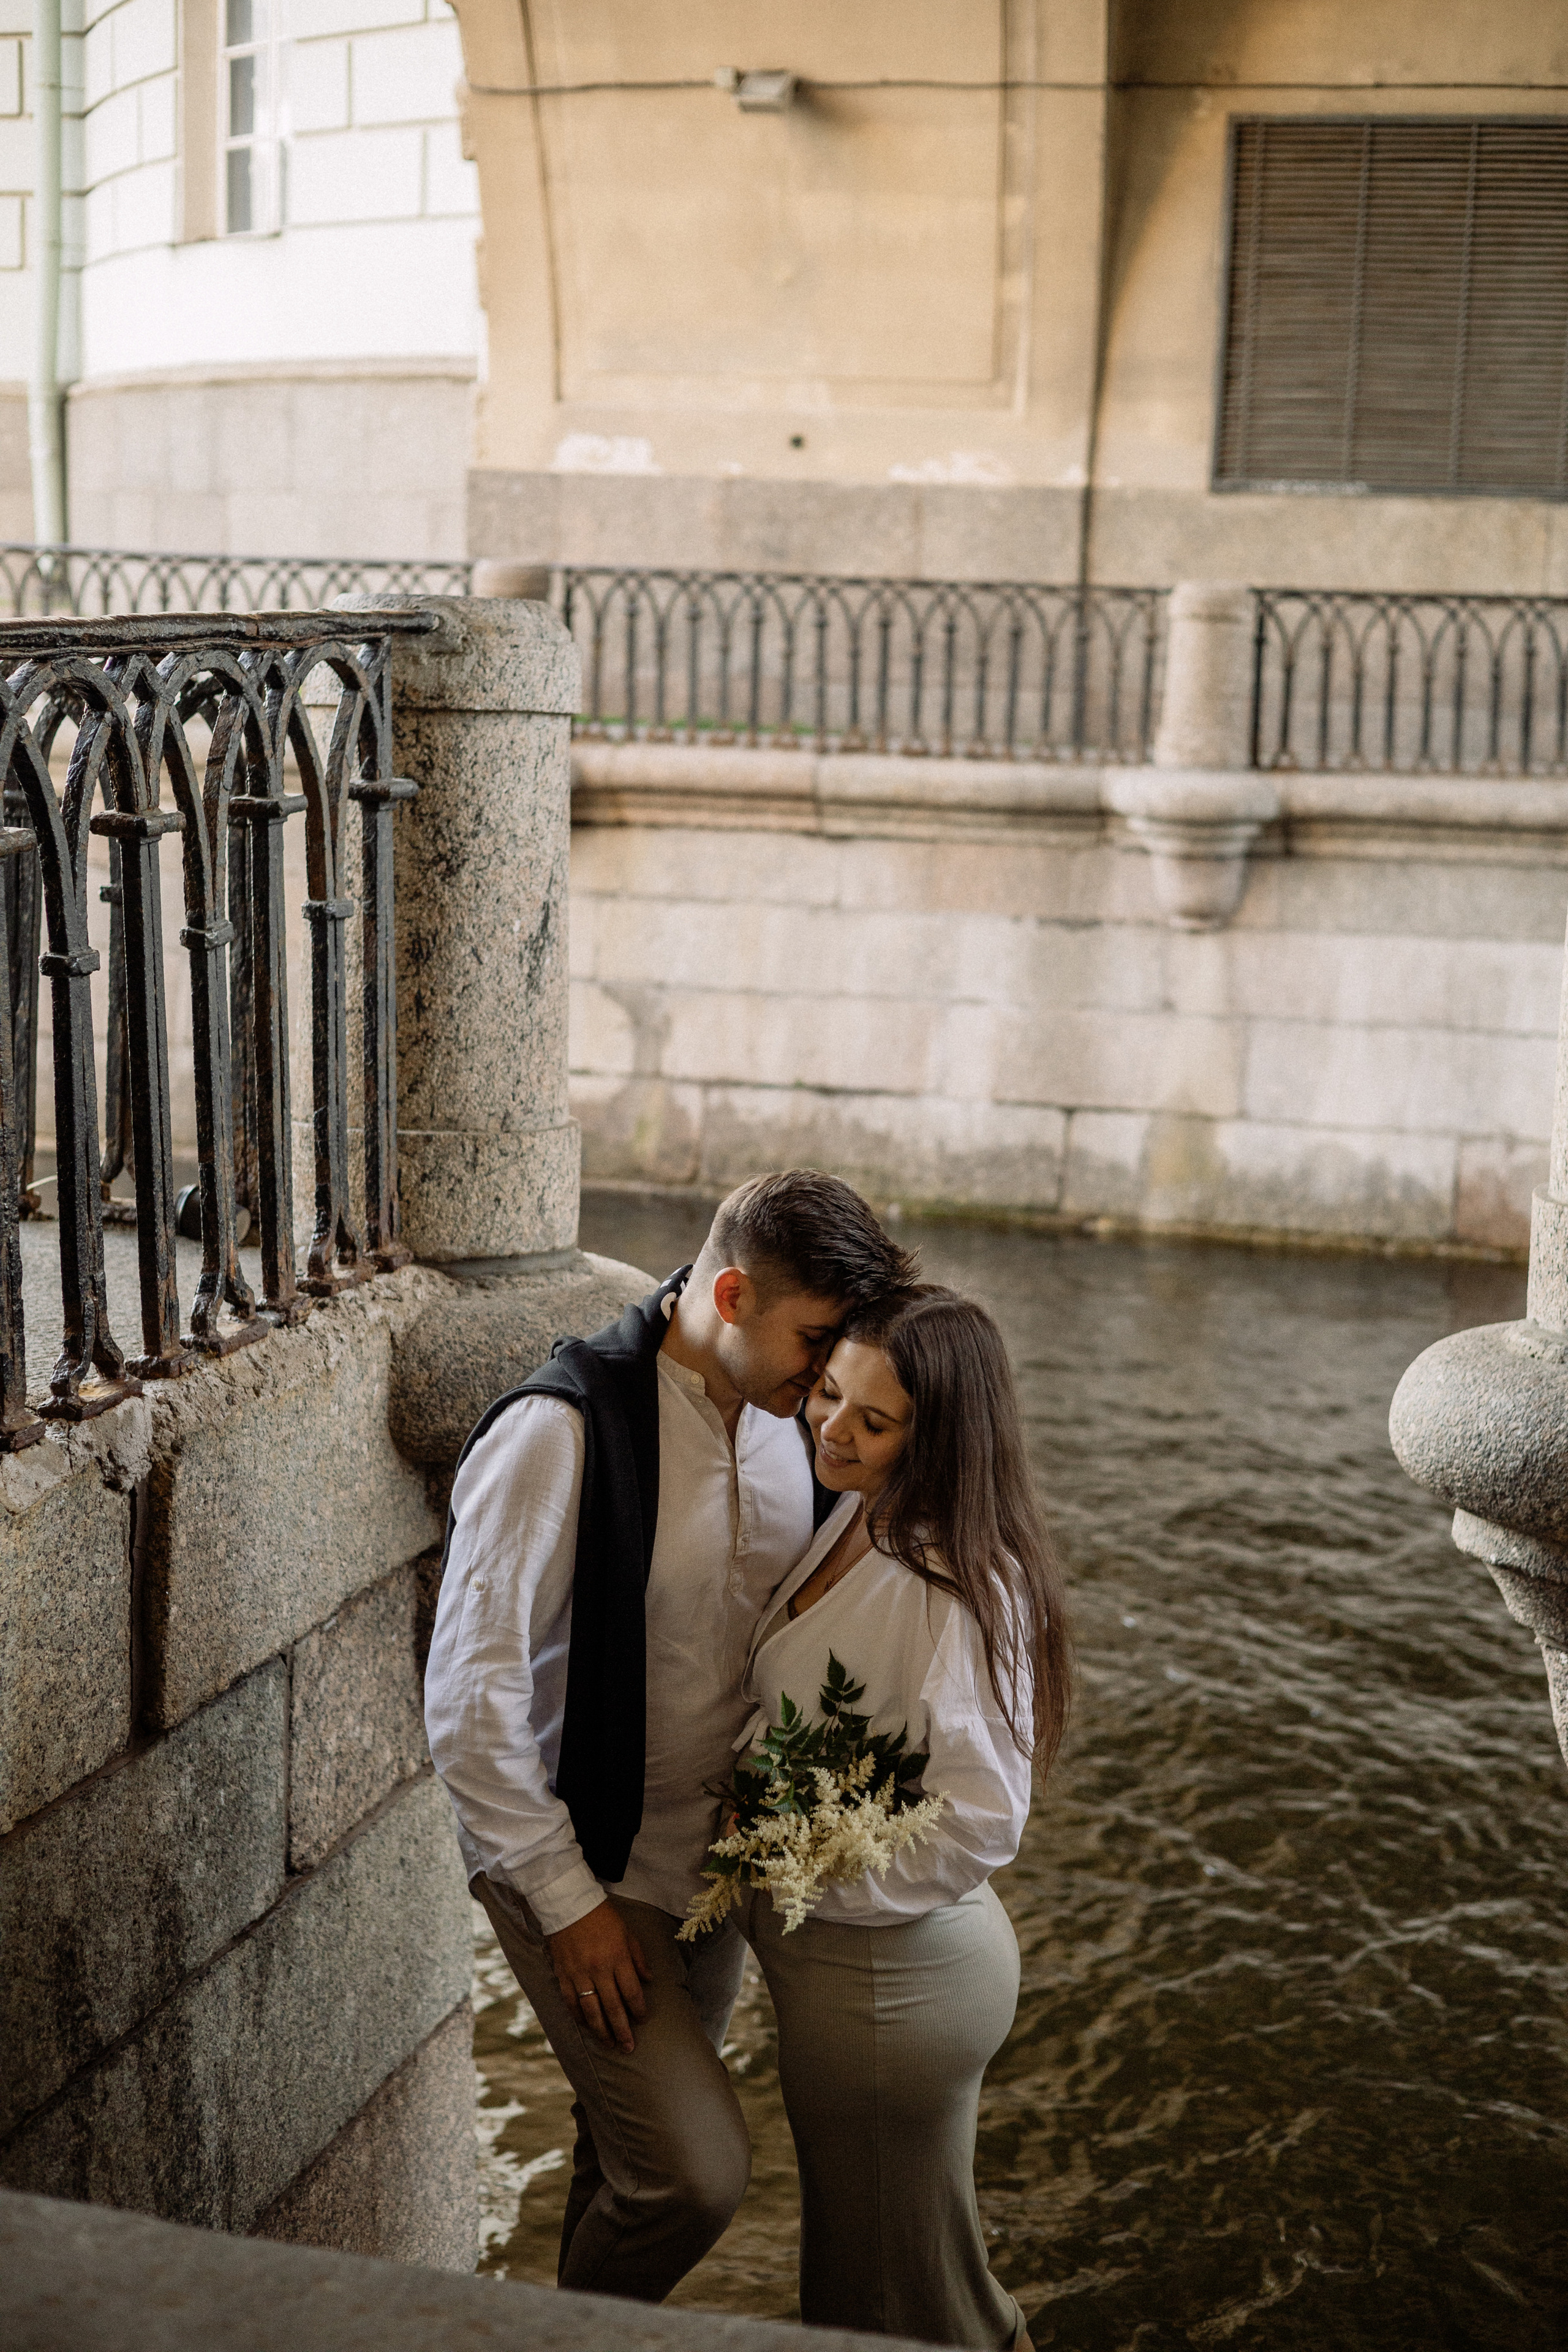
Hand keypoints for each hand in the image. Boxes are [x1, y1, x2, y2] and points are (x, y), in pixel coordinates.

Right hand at [547, 1899, 652, 2053]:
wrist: (569, 1904)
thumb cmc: (602, 1916)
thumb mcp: (627, 1932)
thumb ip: (638, 1957)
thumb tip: (649, 1979)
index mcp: (618, 1958)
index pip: (631, 1992)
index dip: (638, 2009)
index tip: (642, 2020)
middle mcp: (599, 1969)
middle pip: (613, 2007)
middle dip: (622, 2030)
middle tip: (628, 2047)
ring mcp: (579, 1974)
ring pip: (591, 2010)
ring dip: (601, 2030)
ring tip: (609, 2044)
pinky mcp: (563, 1975)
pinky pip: (571, 2002)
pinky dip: (578, 2016)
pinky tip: (586, 2026)